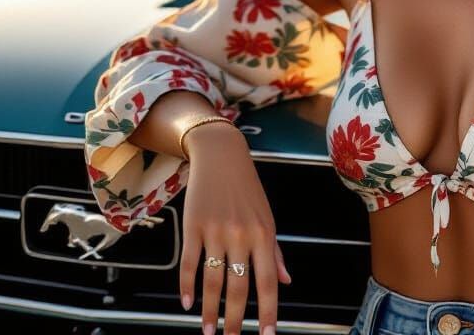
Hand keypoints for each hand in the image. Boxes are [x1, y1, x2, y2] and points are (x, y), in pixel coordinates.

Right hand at [178, 125, 291, 334]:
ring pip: (213, 281)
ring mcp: (216, 230)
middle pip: (238, 287)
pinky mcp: (194, 226)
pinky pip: (190, 263)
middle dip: (234, 321)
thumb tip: (286, 281)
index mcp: (264, 234)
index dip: (267, 313)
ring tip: (208, 332)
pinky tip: (188, 304)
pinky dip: (187, 286)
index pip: (267, 282)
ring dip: (209, 311)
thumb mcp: (267, 217)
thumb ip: (275, 251)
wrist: (222, 156)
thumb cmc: (247, 189)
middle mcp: (242, 234)